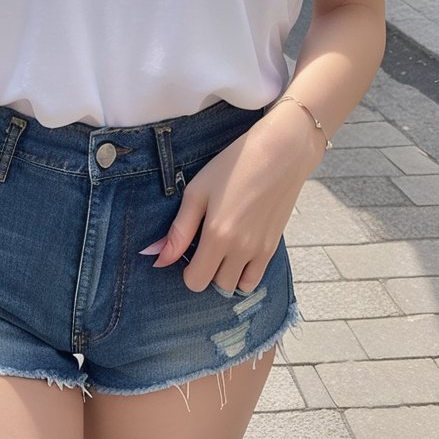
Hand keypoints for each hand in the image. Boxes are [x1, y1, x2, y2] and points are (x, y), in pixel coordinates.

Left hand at [145, 107, 322, 293]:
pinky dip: (245, 273)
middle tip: (206, 245)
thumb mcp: (198, 190)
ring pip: (238, 286)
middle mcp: (241, 249)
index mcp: (218, 236)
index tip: (190, 249)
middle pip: (216, 286)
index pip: (195, 281)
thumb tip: (157, 258)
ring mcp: (260, 250)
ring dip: (227, 275)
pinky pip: (256, 278)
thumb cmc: (235, 165)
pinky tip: (240, 250)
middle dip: (207, 272)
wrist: (281, 152)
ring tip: (223, 250)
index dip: (187, 270)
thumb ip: (179, 229)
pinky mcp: (274, 246)